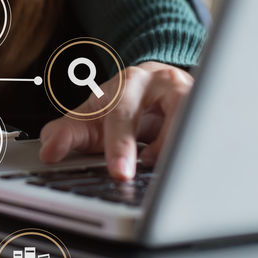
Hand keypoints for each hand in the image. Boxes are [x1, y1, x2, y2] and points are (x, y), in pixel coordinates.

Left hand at [38, 61, 193, 180]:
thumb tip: (48, 151)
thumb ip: (65, 133)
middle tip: (137, 176)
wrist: (153, 88)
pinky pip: (210, 128)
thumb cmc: (120, 107)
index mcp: (129, 82)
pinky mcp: (208, 107)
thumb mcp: (89, 118)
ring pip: (195, 114)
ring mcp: (191, 91)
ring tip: (157, 166)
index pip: (122, 111)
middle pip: (168, 108)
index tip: (119, 173)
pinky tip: (183, 162)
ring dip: (180, 145)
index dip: (119, 144)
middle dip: (157, 146)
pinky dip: (198, 148)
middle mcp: (162, 81)